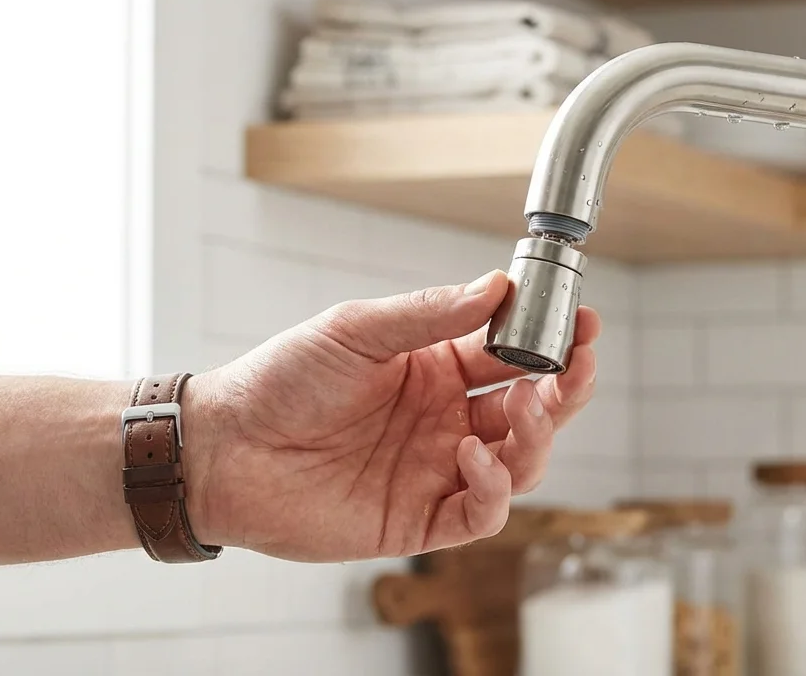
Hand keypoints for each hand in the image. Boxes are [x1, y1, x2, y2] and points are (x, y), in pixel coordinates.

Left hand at [182, 270, 599, 561]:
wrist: (223, 450)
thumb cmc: (280, 381)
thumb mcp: (356, 330)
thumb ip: (429, 313)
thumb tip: (498, 285)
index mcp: (437, 369)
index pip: (514, 353)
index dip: (554, 340)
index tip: (582, 320)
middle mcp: (447, 420)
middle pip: (535, 410)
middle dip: (567, 388)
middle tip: (575, 365)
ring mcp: (437, 471)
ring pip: (522, 462)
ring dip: (537, 435)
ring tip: (523, 405)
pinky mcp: (420, 521)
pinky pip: (482, 513)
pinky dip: (493, 487)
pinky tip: (471, 455)